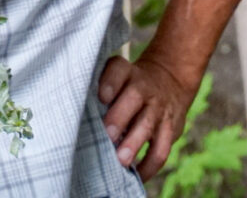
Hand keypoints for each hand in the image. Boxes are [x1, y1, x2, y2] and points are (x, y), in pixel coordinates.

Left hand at [97, 52, 196, 180]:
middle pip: (134, 97)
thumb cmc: (130, 85)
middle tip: (107, 135)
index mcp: (127, 74)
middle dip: (119, 118)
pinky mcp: (170, 129)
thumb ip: (100, 90)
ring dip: (134, 143)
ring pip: (148, 124)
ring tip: (121, 160)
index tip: (101, 97)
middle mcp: (144, 88)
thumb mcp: (120, 77)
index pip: (118, 70)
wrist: (170, 81)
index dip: (110, 82)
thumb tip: (76, 116)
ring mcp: (158, 109)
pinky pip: (161, 150)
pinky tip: (135, 176)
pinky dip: (149, 166)